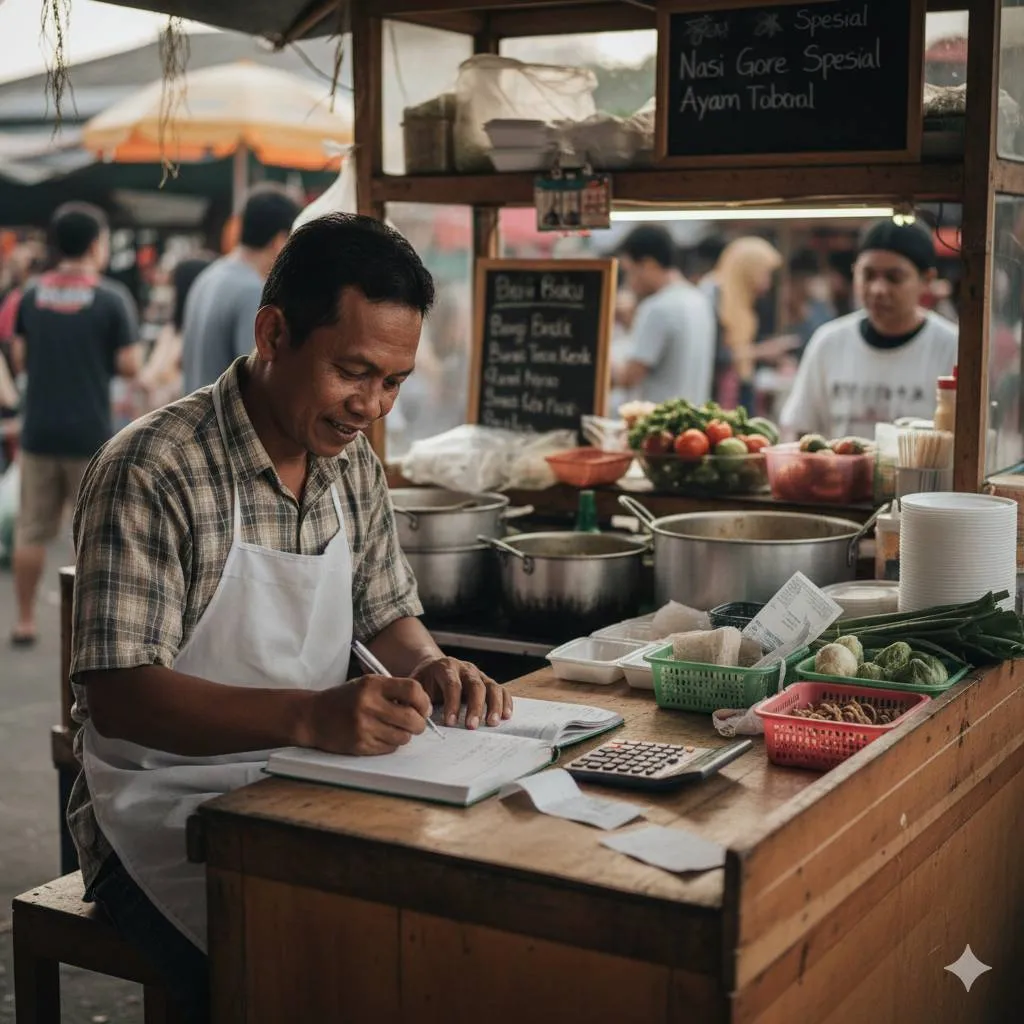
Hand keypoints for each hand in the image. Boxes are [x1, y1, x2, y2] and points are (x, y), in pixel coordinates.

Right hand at [298, 675, 431, 754]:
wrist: (312, 716)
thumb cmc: (345, 699)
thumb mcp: (367, 685)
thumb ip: (393, 691)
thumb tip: (423, 707)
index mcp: (372, 685)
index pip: (412, 690)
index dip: (423, 701)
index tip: (423, 708)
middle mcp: (368, 705)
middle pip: (412, 718)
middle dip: (419, 723)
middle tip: (416, 723)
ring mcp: (364, 727)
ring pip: (403, 737)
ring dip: (405, 735)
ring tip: (395, 729)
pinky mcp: (360, 745)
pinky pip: (389, 748)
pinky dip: (390, 744)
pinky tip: (380, 736)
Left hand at [412, 656, 511, 729]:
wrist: (434, 668)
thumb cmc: (425, 681)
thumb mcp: (416, 685)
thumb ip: (415, 698)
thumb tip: (418, 715)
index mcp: (446, 667)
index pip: (452, 684)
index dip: (452, 704)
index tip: (450, 723)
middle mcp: (466, 668)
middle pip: (475, 685)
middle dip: (475, 707)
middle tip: (472, 726)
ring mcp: (479, 675)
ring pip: (492, 687)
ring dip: (494, 705)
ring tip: (492, 723)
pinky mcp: (488, 682)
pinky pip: (501, 690)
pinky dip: (505, 702)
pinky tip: (506, 716)